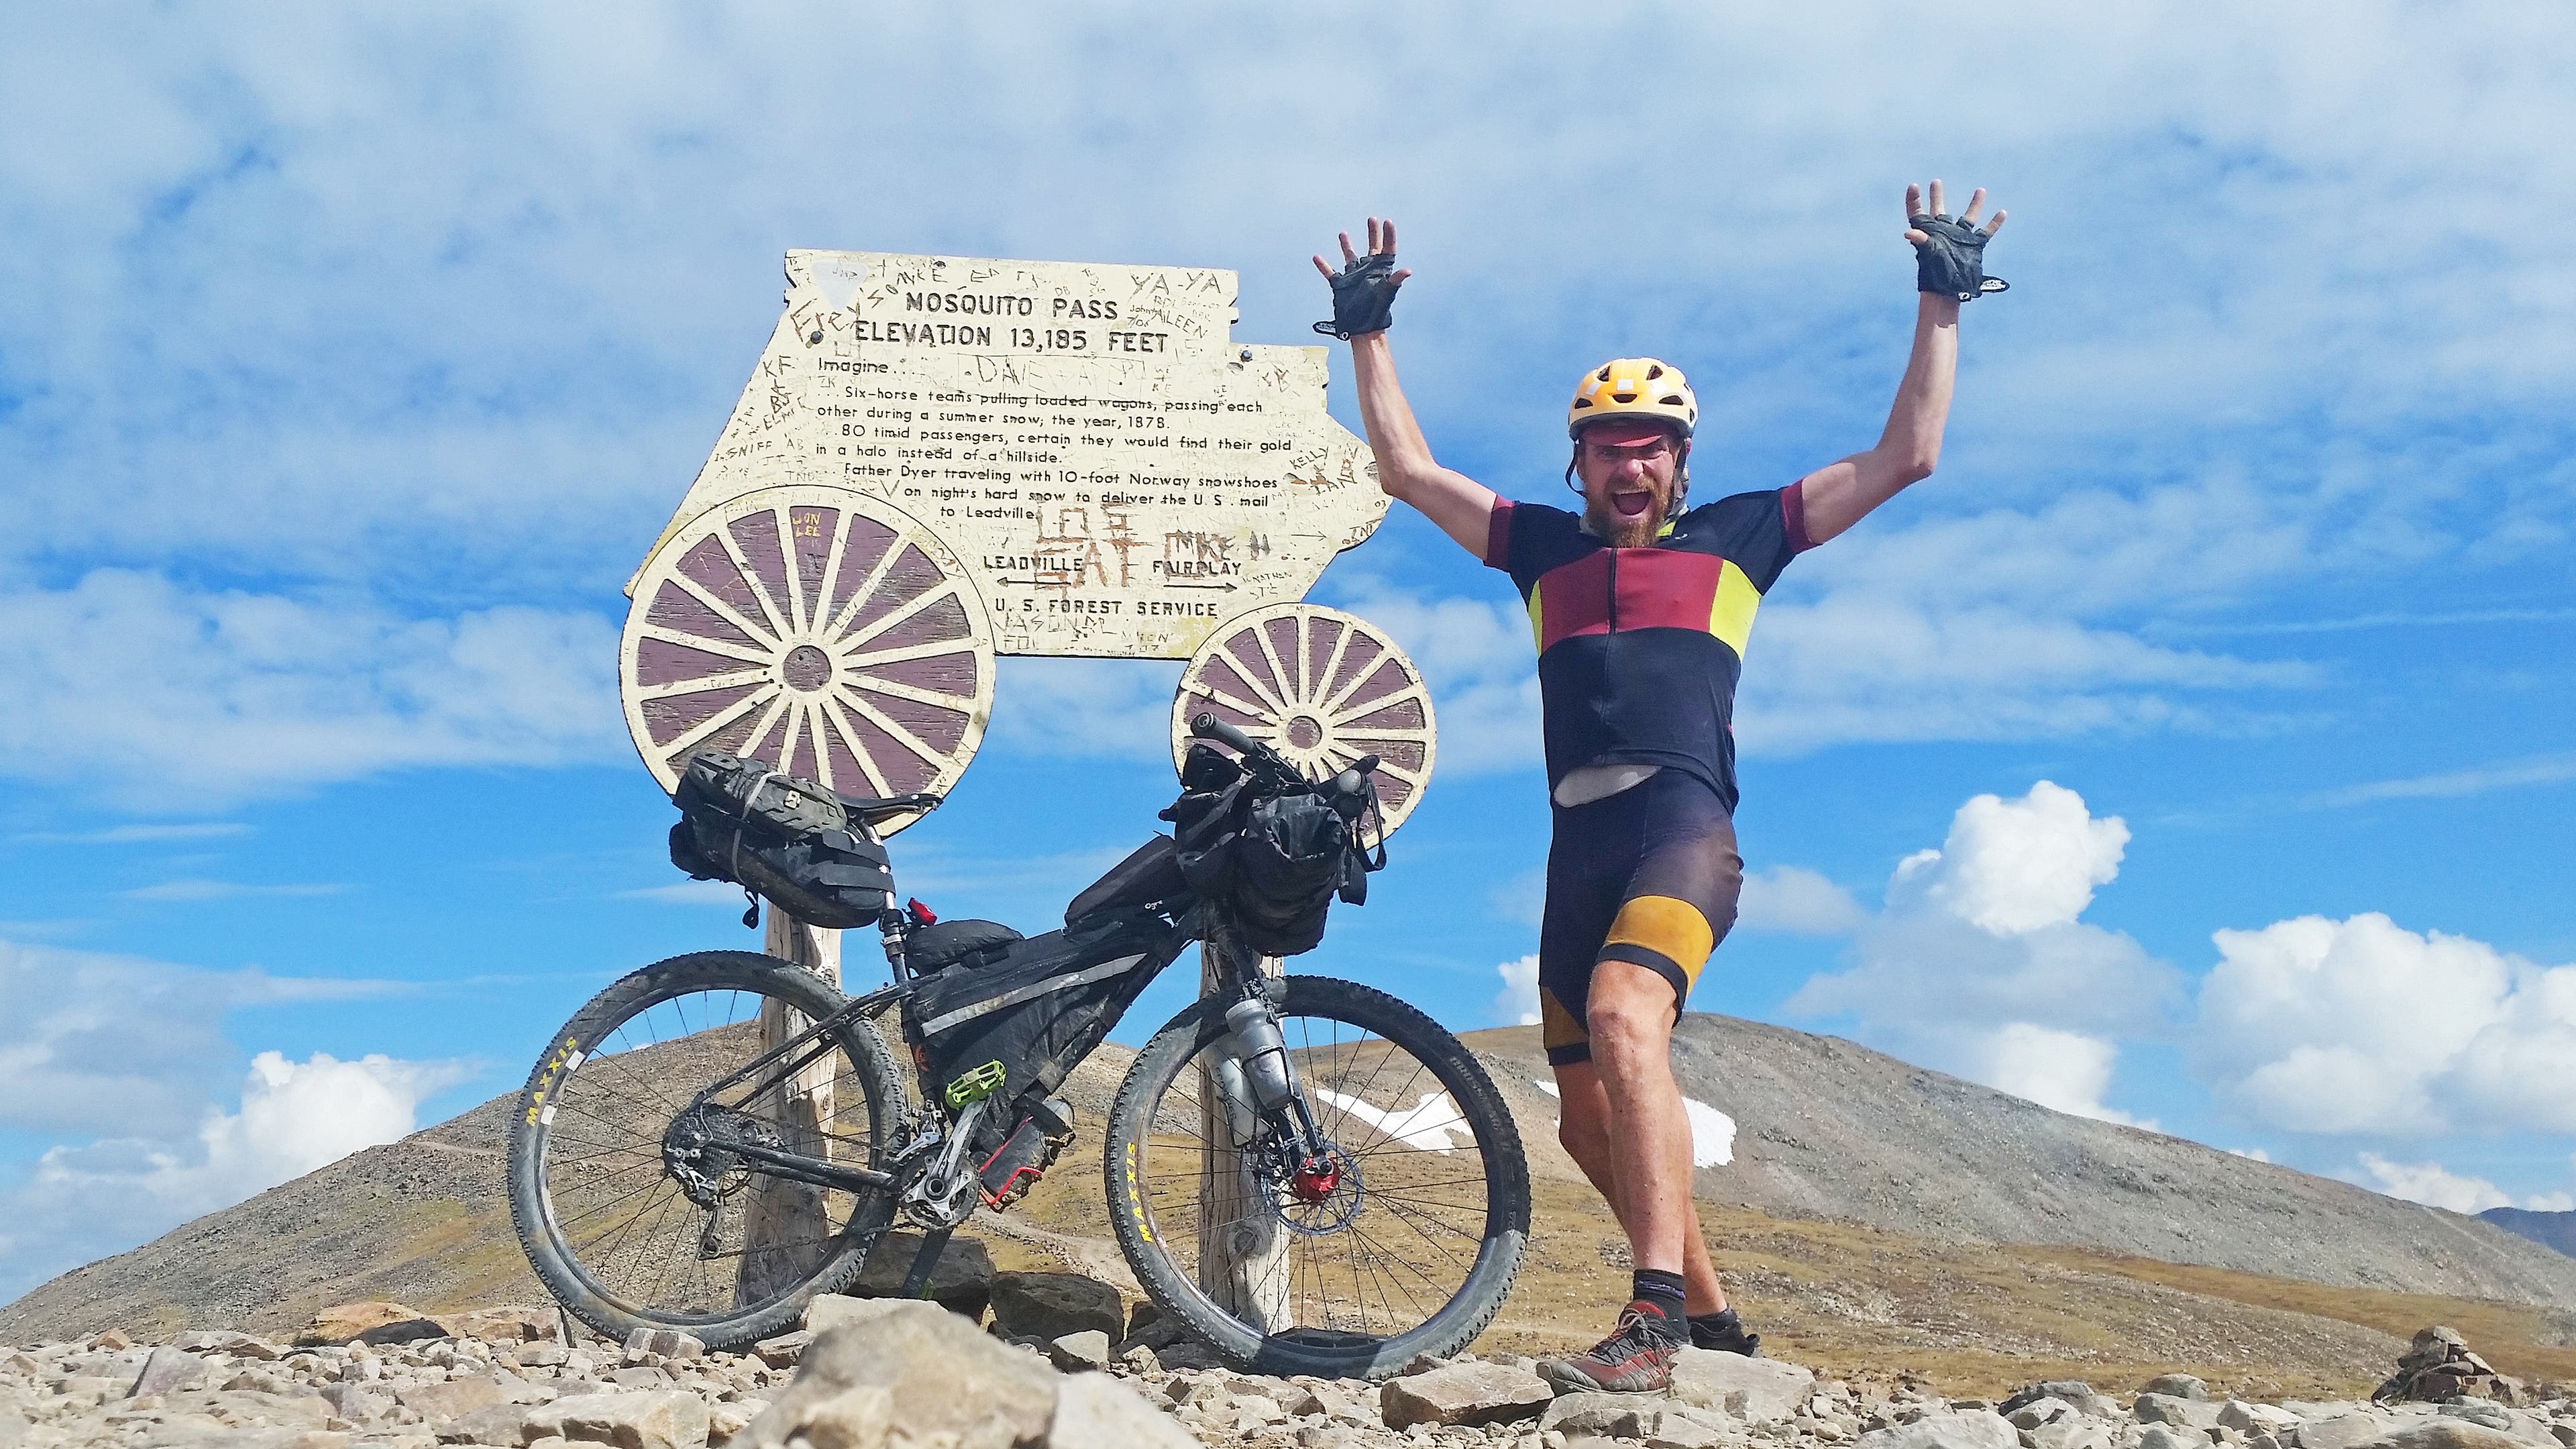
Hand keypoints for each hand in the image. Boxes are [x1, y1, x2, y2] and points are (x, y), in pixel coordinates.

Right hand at [1311, 216, 1410, 339]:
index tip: (1387, 222)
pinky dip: (1323, 265)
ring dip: (1347, 245)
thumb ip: (1396, 280)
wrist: (1362, 327)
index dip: (1388, 235)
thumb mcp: (1387, 293)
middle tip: (1372, 219)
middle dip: (1373, 233)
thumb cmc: (1378, 311)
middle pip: (1372, 247)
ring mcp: (1354, 277)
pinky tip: (1316, 257)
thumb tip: (1407, 271)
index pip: (1387, 248)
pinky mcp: (1341, 285)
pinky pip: (1330, 272)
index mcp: (1381, 270)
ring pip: (1350, 256)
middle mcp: (1368, 270)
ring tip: (1343, 233)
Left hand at [1903, 180, 2008, 301]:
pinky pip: (1987, 231)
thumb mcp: (1928, 253)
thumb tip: (1909, 232)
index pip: (1917, 213)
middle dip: (1936, 196)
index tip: (1914, 186)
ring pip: (1968, 217)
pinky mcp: (1974, 245)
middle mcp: (1943, 233)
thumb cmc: (1935, 273)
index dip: (1914, 200)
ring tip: (1980, 190)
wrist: (1949, 290)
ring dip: (1975, 204)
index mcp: (1928, 233)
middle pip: (1938, 210)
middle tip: (1935, 182)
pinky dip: (1995, 223)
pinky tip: (2002, 212)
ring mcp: (1959, 238)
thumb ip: (1921, 240)